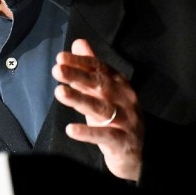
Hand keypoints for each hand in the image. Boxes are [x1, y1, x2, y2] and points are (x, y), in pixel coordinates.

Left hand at [52, 38, 142, 180]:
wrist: (138, 152)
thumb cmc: (116, 116)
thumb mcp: (103, 91)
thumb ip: (90, 68)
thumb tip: (78, 42)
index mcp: (119, 83)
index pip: (99, 68)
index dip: (81, 62)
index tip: (60, 57)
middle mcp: (125, 98)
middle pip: (100, 85)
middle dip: (78, 76)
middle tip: (57, 70)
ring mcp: (126, 120)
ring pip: (101, 108)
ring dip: (80, 99)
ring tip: (59, 92)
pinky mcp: (123, 141)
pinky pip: (105, 135)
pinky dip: (88, 132)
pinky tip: (70, 129)